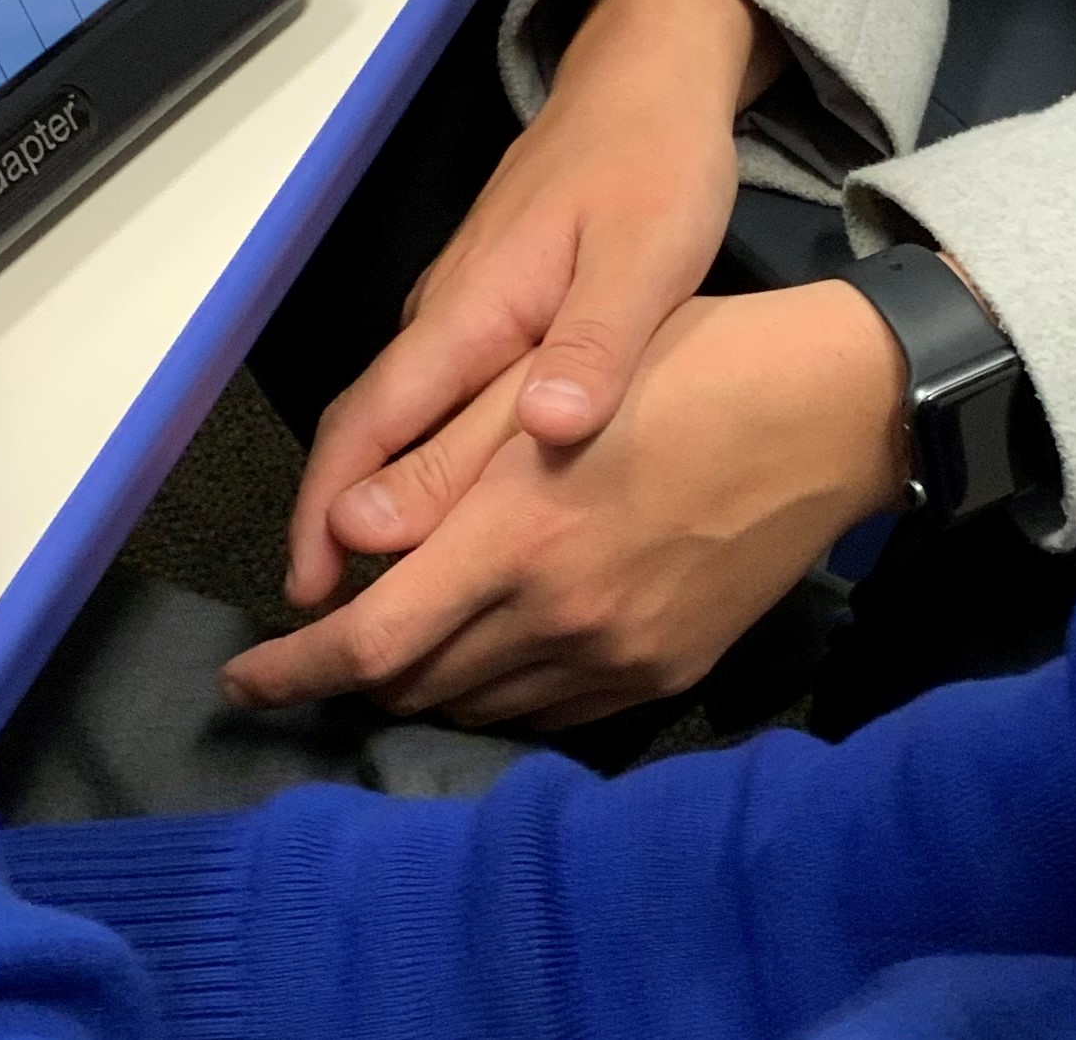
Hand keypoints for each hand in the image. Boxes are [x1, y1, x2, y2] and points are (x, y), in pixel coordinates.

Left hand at [226, 284, 908, 728]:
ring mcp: (617, 657)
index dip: (296, 668)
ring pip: (479, 705)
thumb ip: (440, 465)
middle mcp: (560, 619)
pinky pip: (550, 709)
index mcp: (519, 541)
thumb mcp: (548, 388)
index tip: (246, 674)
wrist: (829, 412)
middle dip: (356, 668)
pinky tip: (496, 643)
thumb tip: (342, 537)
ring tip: (410, 630)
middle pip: (417, 684)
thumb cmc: (687, 366)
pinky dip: (500, 687)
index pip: (372, 642)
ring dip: (427, 678)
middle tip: (327, 633)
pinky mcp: (662, 672)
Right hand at [282, 0, 771, 606]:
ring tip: (395, 593)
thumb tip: (545, 434)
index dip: (331, 513)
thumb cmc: (651, 164)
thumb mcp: (647, 254)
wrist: (648, 80)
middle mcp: (449, 314)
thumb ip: (596, 343)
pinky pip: (440, 399)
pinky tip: (460, 511)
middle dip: (339, 527)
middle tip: (335, 627)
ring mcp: (466, 308)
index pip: (373, 423)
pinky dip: (429, 464)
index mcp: (474, 308)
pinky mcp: (494, 306)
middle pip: (369, 431)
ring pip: (404, 418)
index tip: (311, 597)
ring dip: (384, 502)